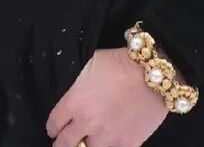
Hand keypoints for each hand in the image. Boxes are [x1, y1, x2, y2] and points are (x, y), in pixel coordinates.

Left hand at [46, 47, 167, 146]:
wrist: (151, 75)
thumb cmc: (120, 64)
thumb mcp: (90, 66)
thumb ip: (79, 87)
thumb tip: (77, 96)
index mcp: (74, 102)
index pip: (54, 123)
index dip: (52, 127)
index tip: (54, 129)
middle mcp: (86, 123)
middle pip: (64, 144)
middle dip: (61, 144)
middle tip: (62, 143)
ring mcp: (107, 137)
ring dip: (85, 146)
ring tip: (86, 143)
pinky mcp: (126, 145)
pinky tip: (108, 143)